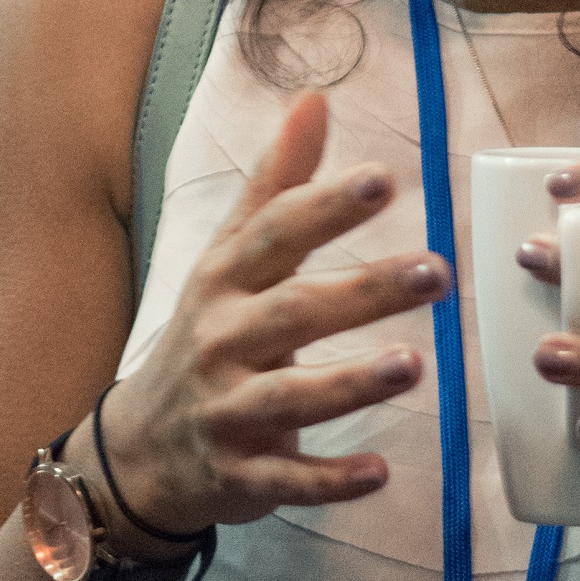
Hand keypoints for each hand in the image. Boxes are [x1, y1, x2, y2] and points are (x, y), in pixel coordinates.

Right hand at [98, 93, 453, 532]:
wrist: (141, 447)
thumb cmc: (207, 334)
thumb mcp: (229, 258)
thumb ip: (276, 184)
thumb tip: (315, 100)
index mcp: (224, 280)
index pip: (275, 234)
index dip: (325, 206)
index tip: (383, 178)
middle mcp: (221, 340)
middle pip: (293, 311)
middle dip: (363, 292)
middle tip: (437, 270)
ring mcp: (228, 411)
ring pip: (290, 398)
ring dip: (350, 383)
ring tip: (413, 366)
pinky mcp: (241, 476)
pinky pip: (286, 480)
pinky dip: (330, 480)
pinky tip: (381, 473)